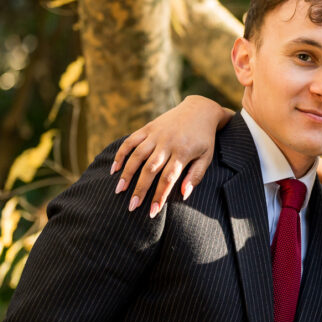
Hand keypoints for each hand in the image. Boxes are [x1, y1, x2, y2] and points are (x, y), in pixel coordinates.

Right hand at [112, 96, 232, 216]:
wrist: (200, 110)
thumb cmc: (204, 139)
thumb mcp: (207, 157)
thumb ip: (196, 176)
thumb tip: (184, 195)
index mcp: (183, 152)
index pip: (168, 178)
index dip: (159, 196)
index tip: (152, 212)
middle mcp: (167, 143)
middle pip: (150, 170)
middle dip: (140, 189)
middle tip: (131, 207)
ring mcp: (156, 135)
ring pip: (137, 156)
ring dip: (126, 174)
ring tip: (119, 190)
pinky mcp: (148, 128)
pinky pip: (131, 141)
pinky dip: (121, 154)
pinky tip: (114, 169)